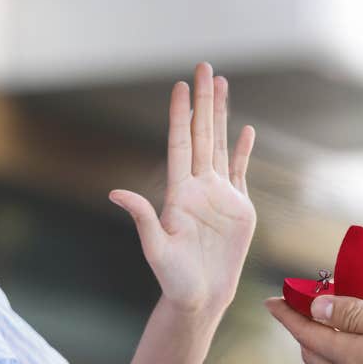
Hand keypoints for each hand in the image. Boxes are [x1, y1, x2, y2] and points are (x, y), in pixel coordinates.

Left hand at [110, 63, 255, 315]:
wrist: (201, 297)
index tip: (180, 86)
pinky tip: (245, 129)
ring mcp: (219, 194)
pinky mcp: (238, 207)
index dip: (180, 115)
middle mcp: (198, 186)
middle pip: (201, 134)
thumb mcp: (156, 249)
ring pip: (219, 144)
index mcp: (179, 192)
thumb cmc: (175, 278)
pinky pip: (240, 171)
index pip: (179, 143)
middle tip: (204, 67)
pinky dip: (243, 150)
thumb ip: (143, 218)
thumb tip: (116, 193)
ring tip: (222, 85)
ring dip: (222, 115)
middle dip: (204, 101)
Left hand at [265, 293, 362, 363]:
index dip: (287, 312)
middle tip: (316, 289)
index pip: (305, 332)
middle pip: (319, 341)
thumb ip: (352, 313)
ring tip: (359, 285)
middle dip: (312, 314)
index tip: (272, 300)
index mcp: (351, 359)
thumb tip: (317, 306)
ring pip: (344, 344)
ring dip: (345, 315)